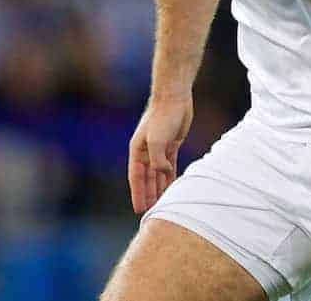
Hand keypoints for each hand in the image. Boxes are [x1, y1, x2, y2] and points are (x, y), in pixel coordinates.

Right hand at [128, 95, 192, 213]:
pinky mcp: (172, 144)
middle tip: (151, 213)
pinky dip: (170, 177)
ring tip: (162, 204)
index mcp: (137, 150)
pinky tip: (172, 187)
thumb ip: (158, 160)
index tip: (139, 209)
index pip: (136, 177)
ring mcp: (159, 148)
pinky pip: (170, 165)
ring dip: (160, 188)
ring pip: (158, 174)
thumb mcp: (156, 140)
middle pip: (147, 178)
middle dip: (148, 194)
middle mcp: (146, 151)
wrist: (173, 98)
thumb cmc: (162, 117)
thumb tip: (163, 173)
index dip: (137, 194)